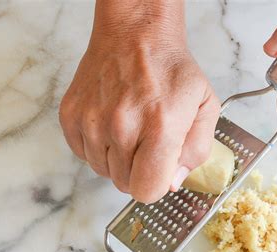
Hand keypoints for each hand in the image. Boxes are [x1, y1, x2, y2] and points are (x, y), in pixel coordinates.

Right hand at [59, 1, 219, 203]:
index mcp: (160, 127)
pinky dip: (97, 147)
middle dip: (138, 172)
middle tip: (146, 144)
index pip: (147, 190)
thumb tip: (171, 182)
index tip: (158, 172)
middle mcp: (121, 126)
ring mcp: (92, 121)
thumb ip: (196, 151)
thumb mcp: (205, 107)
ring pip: (102, 171)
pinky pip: (83, 154)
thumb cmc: (171, 70)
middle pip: (124, 184)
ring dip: (117, 159)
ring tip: (129, 129)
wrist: (135, 36)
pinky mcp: (71, 115)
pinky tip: (111, 125)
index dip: (155, 185)